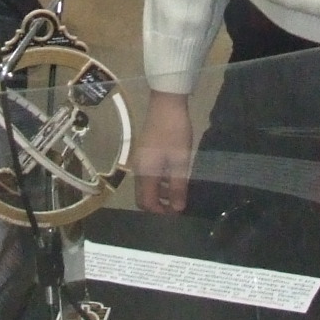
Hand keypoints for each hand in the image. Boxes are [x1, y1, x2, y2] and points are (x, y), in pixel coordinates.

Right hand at [134, 90, 196, 212]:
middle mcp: (138, 169)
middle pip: (143, 196)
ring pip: (146, 186)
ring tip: (178, 195)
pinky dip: (159, 182)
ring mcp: (140, 160)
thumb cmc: (174, 133)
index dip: (160, 213)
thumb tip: (177, 209)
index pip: (146, 203)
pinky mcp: (144, 153)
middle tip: (176, 208)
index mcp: (145, 173)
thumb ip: (178, 187)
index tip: (176, 216)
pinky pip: (149, 175)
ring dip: (160, 194)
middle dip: (158, 206)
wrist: (166, 103)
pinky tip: (174, 178)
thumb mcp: (180, 162)